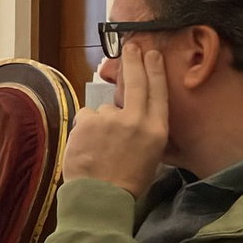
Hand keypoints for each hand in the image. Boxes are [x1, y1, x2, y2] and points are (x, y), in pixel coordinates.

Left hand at [62, 44, 168, 198]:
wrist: (101, 196)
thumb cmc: (127, 180)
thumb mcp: (150, 154)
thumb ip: (143, 129)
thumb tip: (133, 111)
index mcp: (156, 130)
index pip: (157, 92)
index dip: (155, 70)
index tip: (152, 54)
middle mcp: (136, 120)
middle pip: (135, 82)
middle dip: (133, 61)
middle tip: (131, 46)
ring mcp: (110, 119)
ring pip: (104, 110)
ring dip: (100, 122)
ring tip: (100, 147)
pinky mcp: (87, 122)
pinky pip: (86, 118)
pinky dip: (85, 129)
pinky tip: (87, 146)